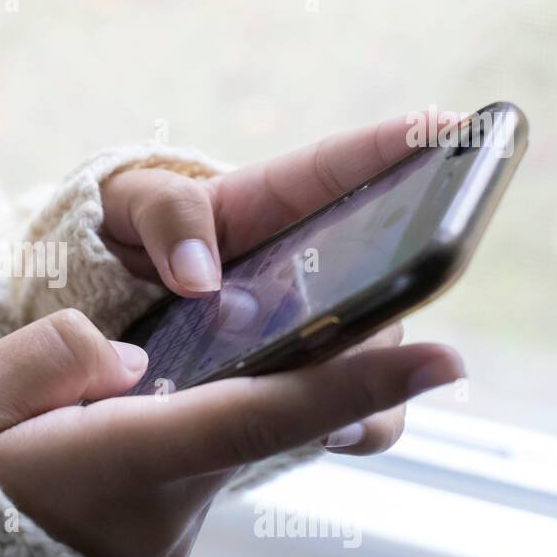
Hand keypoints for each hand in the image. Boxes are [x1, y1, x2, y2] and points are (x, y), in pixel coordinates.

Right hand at [0, 308, 461, 556]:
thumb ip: (43, 358)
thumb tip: (125, 354)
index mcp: (122, 458)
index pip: (258, 415)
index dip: (354, 382)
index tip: (442, 356)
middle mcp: (167, 501)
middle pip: (267, 417)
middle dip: (316, 361)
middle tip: (350, 292)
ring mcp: (171, 528)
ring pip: (227, 437)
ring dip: (228, 391)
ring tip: (182, 353)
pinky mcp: (163, 534)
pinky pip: (197, 461)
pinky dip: (192, 425)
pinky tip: (132, 416)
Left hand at [100, 110, 461, 454]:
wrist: (106, 323)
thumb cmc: (122, 239)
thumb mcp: (128, 207)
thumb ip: (166, 217)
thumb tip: (201, 276)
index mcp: (271, 203)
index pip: (340, 166)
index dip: (398, 144)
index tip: (449, 123)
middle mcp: (312, 265)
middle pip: (382, 267)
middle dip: (406, 272)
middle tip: (423, 271)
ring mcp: (314, 327)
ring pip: (377, 344)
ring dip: (379, 363)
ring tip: (359, 382)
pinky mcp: (299, 385)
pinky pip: (350, 407)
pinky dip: (354, 420)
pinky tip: (333, 432)